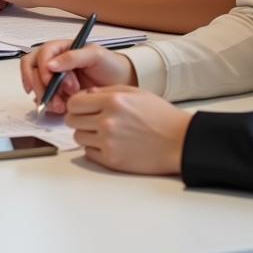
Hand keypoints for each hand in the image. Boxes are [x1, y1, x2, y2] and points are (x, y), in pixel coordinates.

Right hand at [20, 41, 135, 114]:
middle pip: (32, 70)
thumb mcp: (95, 55)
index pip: (41, 55)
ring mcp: (55, 78)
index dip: (42, 69)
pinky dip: (47, 104)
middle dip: (40, 86)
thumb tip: (50, 65)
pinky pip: (43, 97)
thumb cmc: (110, 65)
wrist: (122, 84)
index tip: (51, 83)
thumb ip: (73, 56)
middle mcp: (54, 61)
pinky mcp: (58, 94)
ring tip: (60, 107)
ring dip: (44, 97)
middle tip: (54, 99)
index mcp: (61, 48)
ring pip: (35, 85)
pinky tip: (59, 109)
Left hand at [66, 86, 191, 174]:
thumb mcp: (133, 92)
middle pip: (72, 120)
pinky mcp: (112, 161)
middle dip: (78, 119)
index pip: (74, 102)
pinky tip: (109, 143)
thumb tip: (85, 94)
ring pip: (78, 137)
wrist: (180, 142)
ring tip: (102, 131)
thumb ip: (105, 91)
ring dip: (86, 134)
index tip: (81, 106)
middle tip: (90, 119)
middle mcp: (107, 121)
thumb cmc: (160, 116)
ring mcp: (109, 142)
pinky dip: (94, 148)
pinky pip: (88, 153)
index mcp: (112, 101)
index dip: (76, 104)